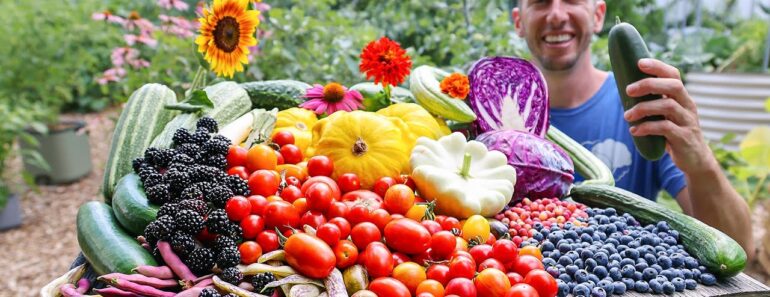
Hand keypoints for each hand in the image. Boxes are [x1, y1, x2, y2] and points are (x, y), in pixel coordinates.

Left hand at [623, 58, 715, 174]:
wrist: (695, 160)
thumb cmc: (674, 134)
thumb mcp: (665, 116)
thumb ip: (653, 104)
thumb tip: (625, 92)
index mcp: (682, 97)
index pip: (673, 75)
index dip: (658, 67)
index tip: (639, 62)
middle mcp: (687, 106)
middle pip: (673, 86)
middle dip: (649, 84)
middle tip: (628, 90)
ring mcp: (687, 121)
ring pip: (668, 106)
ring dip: (644, 108)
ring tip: (627, 115)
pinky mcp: (684, 138)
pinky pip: (666, 128)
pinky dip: (647, 128)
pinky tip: (635, 131)